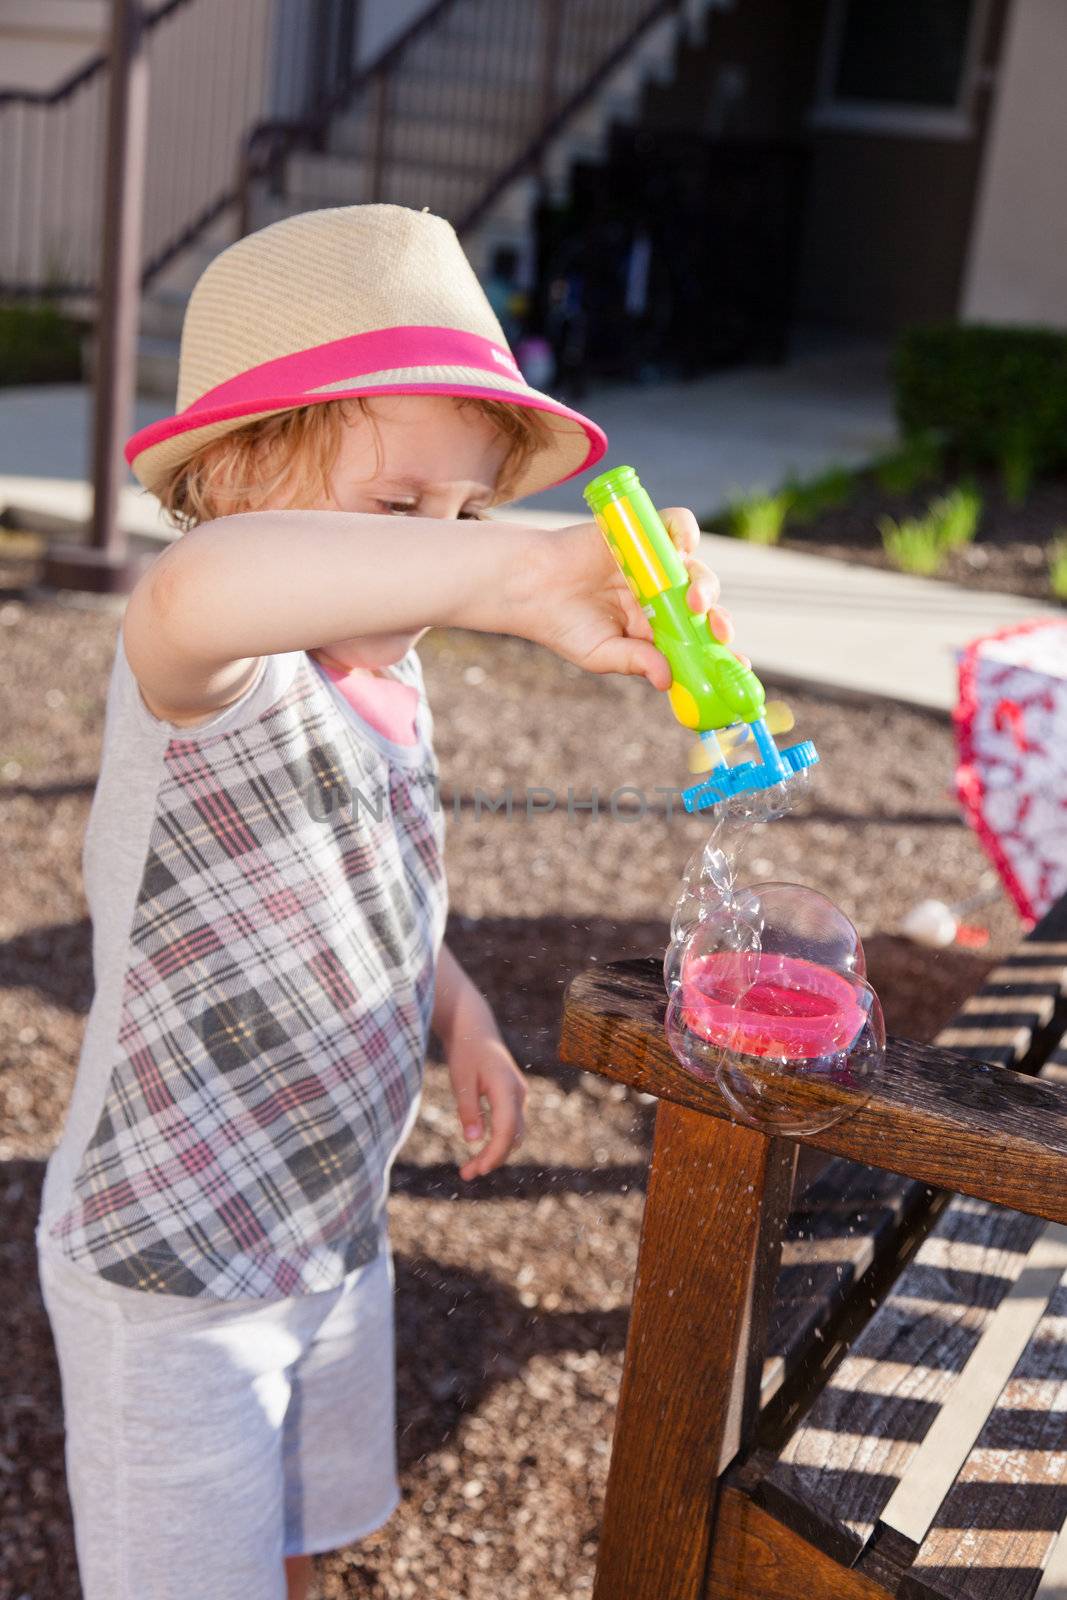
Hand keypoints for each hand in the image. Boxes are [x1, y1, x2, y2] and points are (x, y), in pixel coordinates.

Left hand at [447, 1024, 527, 1181]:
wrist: (474, 1026)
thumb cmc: (465, 1050)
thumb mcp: (461, 1080)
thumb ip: (468, 1109)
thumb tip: (473, 1141)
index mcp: (506, 1087)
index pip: (506, 1130)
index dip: (494, 1154)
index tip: (476, 1170)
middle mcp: (518, 1093)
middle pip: (512, 1136)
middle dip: (492, 1158)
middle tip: (466, 1174)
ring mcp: (518, 1094)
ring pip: (513, 1133)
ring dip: (495, 1152)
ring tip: (470, 1168)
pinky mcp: (512, 1096)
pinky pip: (509, 1124)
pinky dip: (497, 1140)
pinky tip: (479, 1149)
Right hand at [509, 507, 734, 686]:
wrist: (530, 587)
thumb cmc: (564, 625)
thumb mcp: (601, 654)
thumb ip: (635, 662)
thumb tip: (667, 678)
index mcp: (658, 628)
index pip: (699, 638)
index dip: (721, 649)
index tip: (738, 663)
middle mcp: (663, 595)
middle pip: (704, 606)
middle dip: (718, 619)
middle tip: (718, 630)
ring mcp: (655, 564)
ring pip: (695, 570)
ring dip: (704, 585)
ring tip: (694, 599)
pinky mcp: (643, 534)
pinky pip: (676, 526)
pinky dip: (685, 532)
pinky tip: (683, 547)